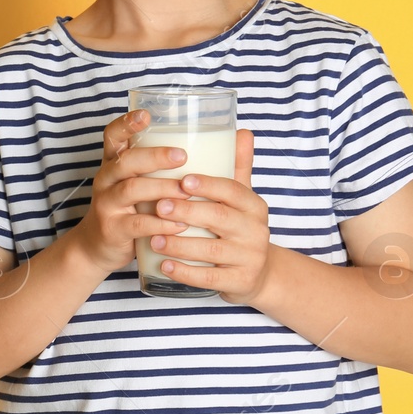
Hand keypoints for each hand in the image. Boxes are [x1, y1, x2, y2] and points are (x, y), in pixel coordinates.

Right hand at [71, 109, 196, 276]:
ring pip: (131, 189)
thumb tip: (240, 134)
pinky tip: (180, 224)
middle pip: (125, 160)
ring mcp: (107, 203)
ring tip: (186, 192)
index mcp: (115, 162)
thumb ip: (177, 164)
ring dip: (161, 189)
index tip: (146, 115)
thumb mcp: (146, 182)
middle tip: (181, 156)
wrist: (100, 247)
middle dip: (153, 156)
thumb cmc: (133, 208)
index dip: (126, 123)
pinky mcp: (113, 229)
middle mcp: (107, 178)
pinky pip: (136, 224)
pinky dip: (160, 224)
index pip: (113, 135)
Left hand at [146, 129, 276, 305]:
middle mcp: (255, 231)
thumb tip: (240, 130)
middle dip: (186, 211)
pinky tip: (163, 265)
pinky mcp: (239, 282)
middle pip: (219, 218)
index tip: (182, 180)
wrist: (259, 274)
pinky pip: (209, 279)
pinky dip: (185, 273)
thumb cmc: (240, 227)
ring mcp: (248, 259)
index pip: (232, 190)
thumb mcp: (242, 199)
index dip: (208, 185)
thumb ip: (237, 167)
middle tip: (158, 206)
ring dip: (179, 244)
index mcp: (254, 206)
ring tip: (153, 237)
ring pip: (210, 251)